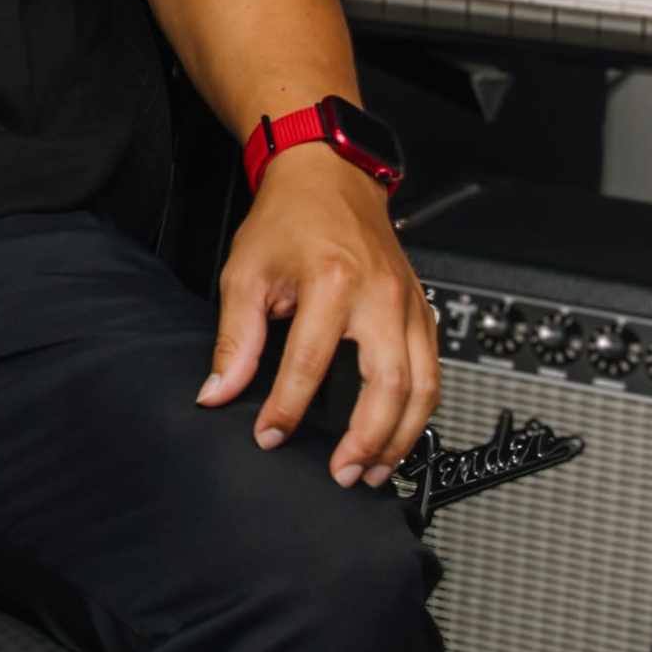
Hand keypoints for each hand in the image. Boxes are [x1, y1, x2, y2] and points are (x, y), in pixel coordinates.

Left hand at [198, 143, 441, 485]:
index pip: (312, 361)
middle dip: (368, 438)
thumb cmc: (288, 220)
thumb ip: (235, 338)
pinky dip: (420, 410)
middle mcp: (382, 295)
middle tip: (342, 473)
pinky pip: (434, 371)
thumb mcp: (245, 273)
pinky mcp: (424, 312)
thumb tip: (218, 390)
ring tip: (373, 469)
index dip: (288, 406)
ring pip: (425, 385)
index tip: (268, 435)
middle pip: (389, 383)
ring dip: (402, 436)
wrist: (329, 178)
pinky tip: (399, 435)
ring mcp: (411, 304)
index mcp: (334, 281)